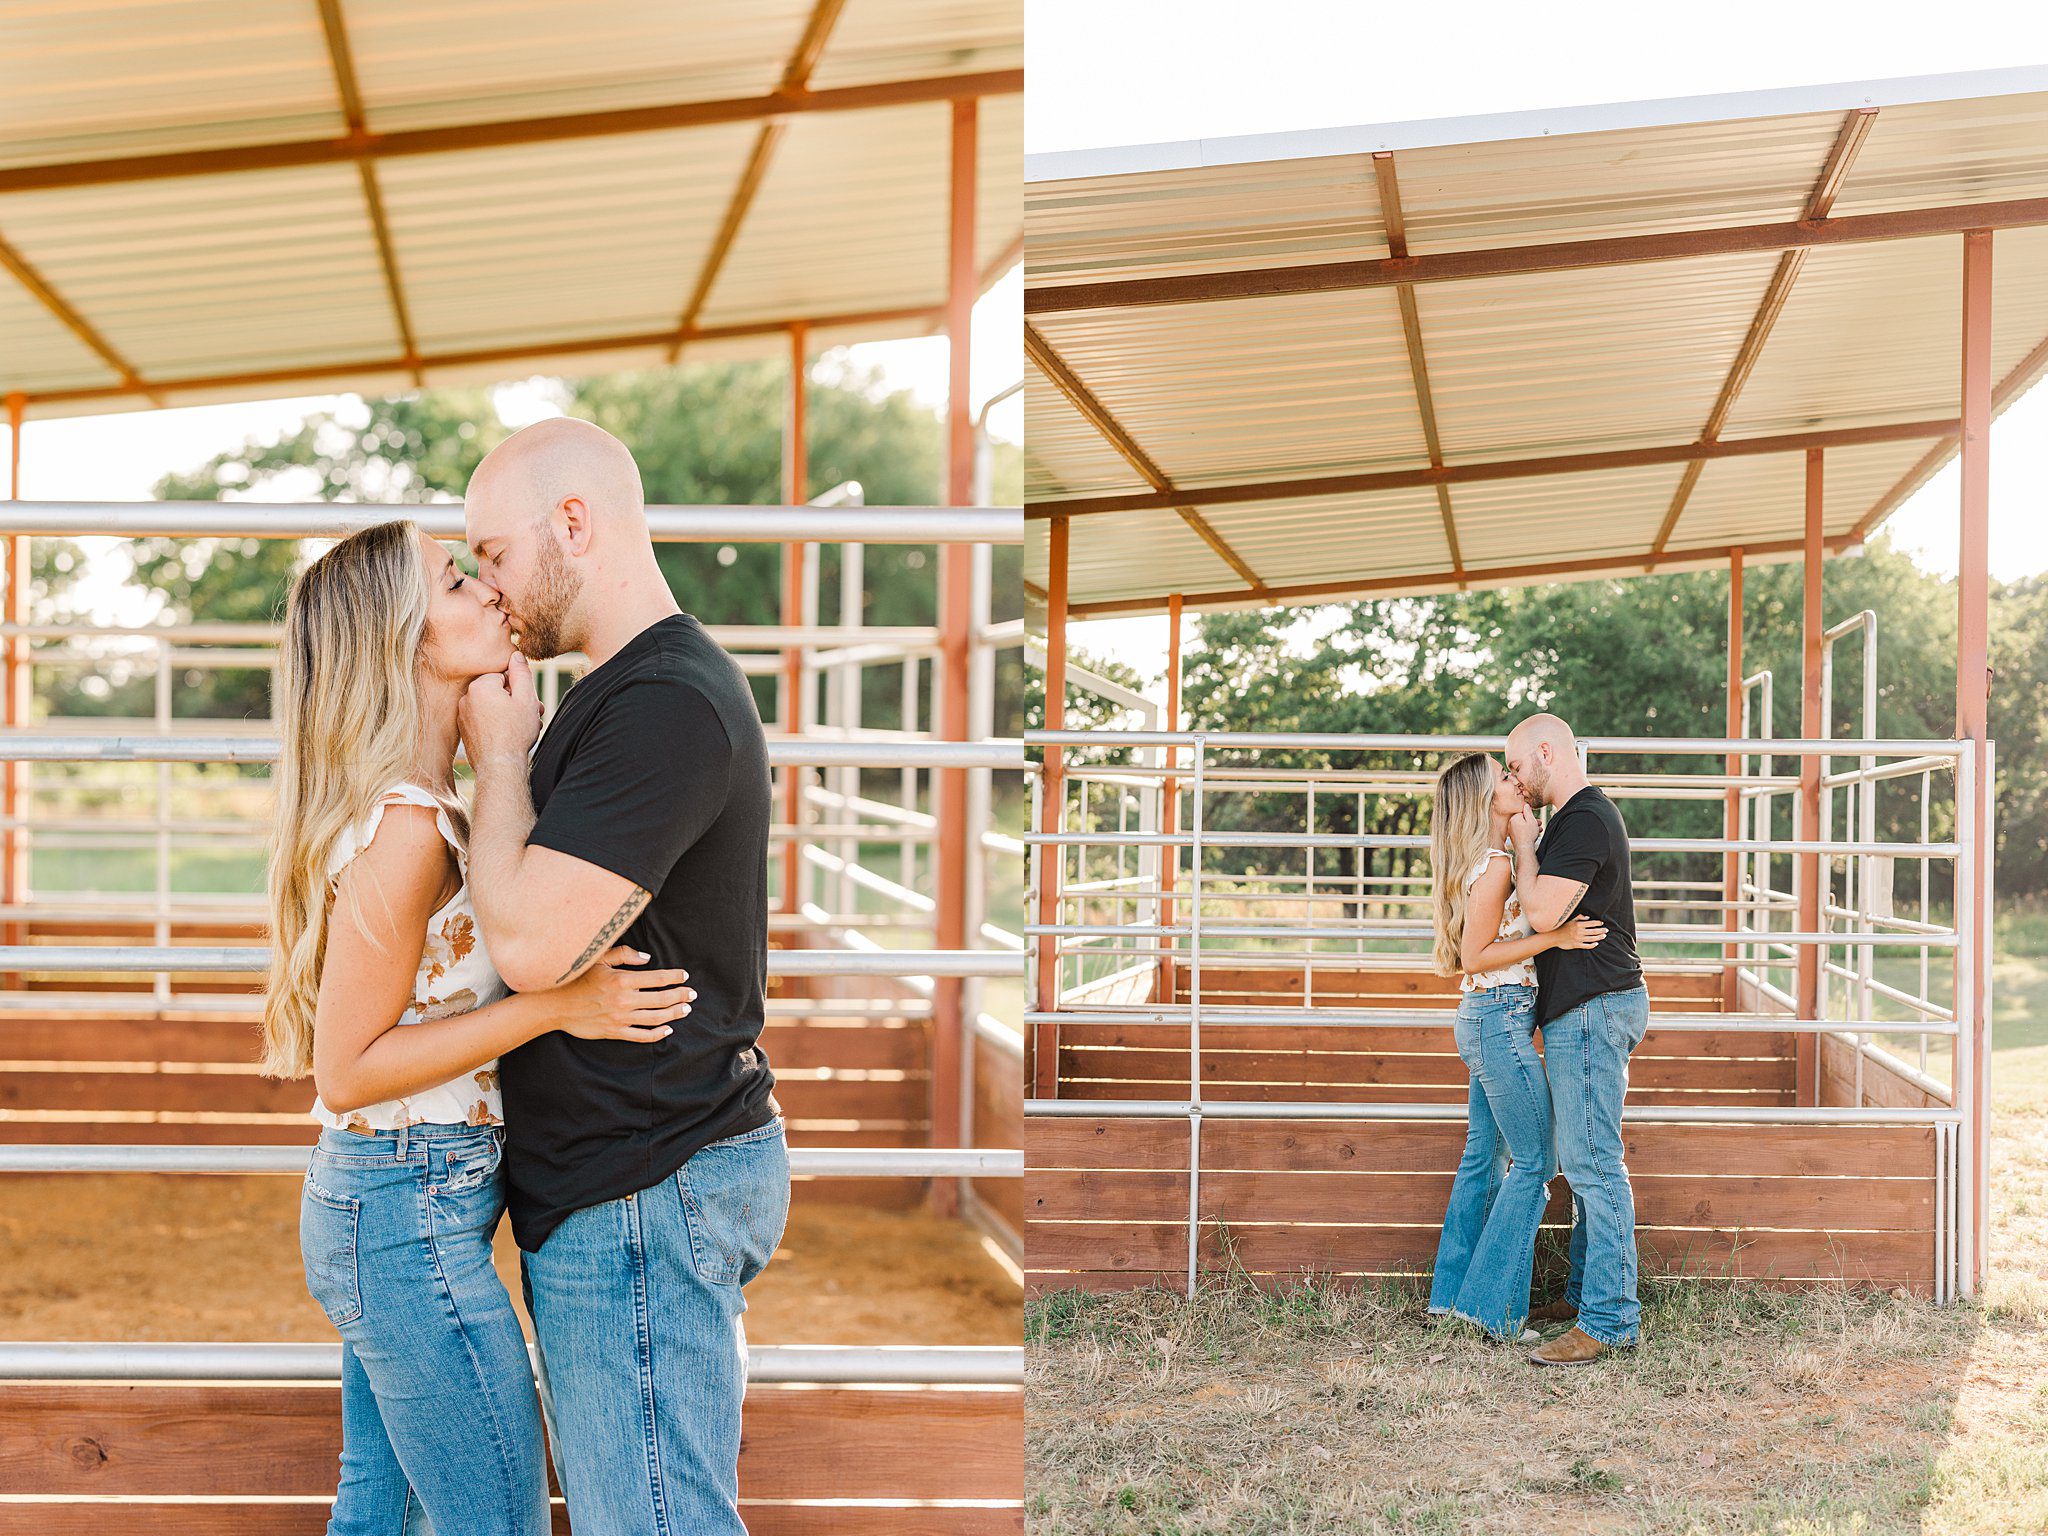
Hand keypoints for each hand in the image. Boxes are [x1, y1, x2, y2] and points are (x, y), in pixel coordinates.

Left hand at [458, 652, 543, 767]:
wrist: (499, 766)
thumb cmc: (515, 732)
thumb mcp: (526, 698)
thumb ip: (521, 672)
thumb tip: (515, 655)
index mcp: (480, 686)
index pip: (504, 677)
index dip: (520, 690)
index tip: (528, 704)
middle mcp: (466, 697)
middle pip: (497, 691)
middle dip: (514, 702)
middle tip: (530, 717)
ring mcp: (463, 715)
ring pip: (491, 706)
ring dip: (507, 713)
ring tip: (521, 728)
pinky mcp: (464, 729)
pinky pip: (482, 719)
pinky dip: (495, 724)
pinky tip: (507, 736)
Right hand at [553, 945, 694, 1041]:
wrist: (554, 1005)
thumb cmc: (576, 978)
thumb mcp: (598, 959)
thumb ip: (624, 955)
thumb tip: (648, 958)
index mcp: (622, 980)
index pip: (658, 978)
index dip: (675, 977)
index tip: (684, 976)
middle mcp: (624, 1000)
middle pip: (662, 999)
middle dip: (681, 996)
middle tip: (692, 995)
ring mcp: (620, 1018)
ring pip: (656, 1018)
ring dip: (674, 1014)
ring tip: (686, 1010)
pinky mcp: (614, 1032)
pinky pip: (641, 1036)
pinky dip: (657, 1034)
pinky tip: (668, 1029)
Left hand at [1508, 807, 1539, 851]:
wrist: (1524, 848)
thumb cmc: (1529, 834)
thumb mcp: (1531, 821)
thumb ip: (1528, 812)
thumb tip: (1526, 805)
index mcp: (1514, 818)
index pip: (1524, 813)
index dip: (1531, 816)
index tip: (1537, 820)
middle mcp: (1511, 823)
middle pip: (1523, 820)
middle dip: (1533, 822)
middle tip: (1540, 824)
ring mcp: (1511, 830)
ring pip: (1523, 826)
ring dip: (1531, 827)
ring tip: (1539, 830)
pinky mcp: (1512, 836)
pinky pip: (1521, 831)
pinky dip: (1527, 832)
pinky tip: (1533, 835)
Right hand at [1553, 915, 1605, 950]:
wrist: (1553, 936)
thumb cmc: (1561, 927)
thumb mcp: (1570, 919)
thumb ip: (1579, 917)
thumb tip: (1588, 917)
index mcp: (1578, 924)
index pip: (1591, 923)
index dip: (1598, 923)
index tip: (1602, 923)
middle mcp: (1579, 932)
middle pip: (1594, 931)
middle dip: (1601, 930)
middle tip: (1606, 930)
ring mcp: (1578, 939)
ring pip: (1592, 938)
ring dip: (1599, 937)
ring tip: (1604, 936)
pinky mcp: (1576, 945)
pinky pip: (1587, 946)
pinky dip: (1592, 945)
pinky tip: (1596, 943)